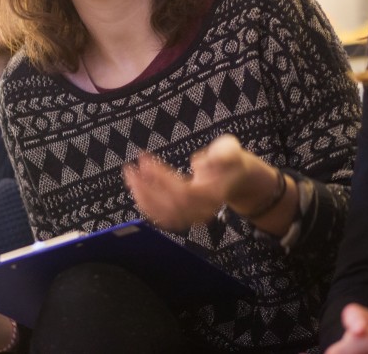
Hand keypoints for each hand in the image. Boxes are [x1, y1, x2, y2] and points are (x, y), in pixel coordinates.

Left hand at [123, 134, 291, 232]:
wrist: (237, 177)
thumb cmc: (230, 160)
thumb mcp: (230, 150)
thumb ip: (223, 154)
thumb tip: (200, 162)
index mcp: (212, 194)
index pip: (182, 191)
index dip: (160, 178)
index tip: (145, 160)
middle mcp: (203, 210)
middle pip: (170, 205)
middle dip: (147, 188)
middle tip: (130, 169)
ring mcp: (194, 216)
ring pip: (164, 214)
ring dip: (143, 198)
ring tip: (130, 177)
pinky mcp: (186, 216)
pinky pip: (163, 217)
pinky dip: (147, 206)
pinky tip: (136, 191)